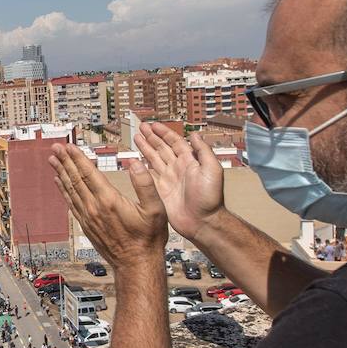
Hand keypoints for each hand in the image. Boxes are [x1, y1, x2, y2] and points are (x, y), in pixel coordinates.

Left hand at [49, 143, 166, 263]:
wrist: (137, 264)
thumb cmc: (148, 238)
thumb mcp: (156, 209)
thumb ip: (145, 184)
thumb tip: (136, 163)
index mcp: (109, 200)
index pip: (89, 173)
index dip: (78, 158)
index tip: (69, 146)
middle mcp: (95, 208)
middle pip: (76, 179)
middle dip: (65, 161)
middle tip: (56, 147)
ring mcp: (88, 217)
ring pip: (71, 190)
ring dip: (61, 173)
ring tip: (53, 160)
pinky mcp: (86, 225)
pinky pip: (71, 203)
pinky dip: (64, 190)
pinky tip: (59, 182)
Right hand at [135, 122, 223, 241]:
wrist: (202, 222)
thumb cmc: (210, 199)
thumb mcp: (212, 170)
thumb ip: (204, 151)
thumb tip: (195, 134)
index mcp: (189, 161)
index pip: (175, 142)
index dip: (164, 133)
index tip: (154, 125)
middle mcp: (177, 168)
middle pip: (162, 148)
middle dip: (151, 137)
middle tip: (141, 127)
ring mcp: (168, 179)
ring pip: (154, 159)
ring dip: (145, 147)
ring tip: (136, 138)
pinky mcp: (160, 190)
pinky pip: (148, 175)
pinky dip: (141, 166)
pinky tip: (135, 160)